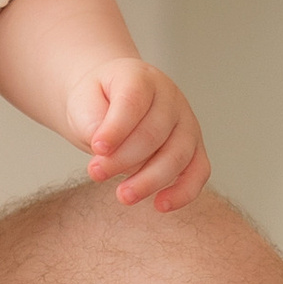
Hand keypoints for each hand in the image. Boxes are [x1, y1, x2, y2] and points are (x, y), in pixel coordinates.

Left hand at [71, 59, 209, 212]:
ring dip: (150, 180)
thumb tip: (104, 149)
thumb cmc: (97, 101)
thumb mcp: (83, 101)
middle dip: (123, 158)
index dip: (117, 128)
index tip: (97, 148)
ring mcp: (186, 122)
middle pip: (154, 132)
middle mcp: (170, 98)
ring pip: (178, 155)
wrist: (110, 99)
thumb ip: (91, 120)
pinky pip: (199, 171)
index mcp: (141, 78)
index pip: (133, 102)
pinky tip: (161, 205)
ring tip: (123, 196)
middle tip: (95, 173)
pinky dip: (184, 191)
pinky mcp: (194, 147)